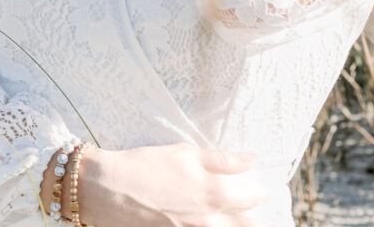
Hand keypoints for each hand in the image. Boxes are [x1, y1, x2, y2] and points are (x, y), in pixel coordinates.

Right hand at [76, 141, 272, 226]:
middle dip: (251, 219)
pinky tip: (211, 221)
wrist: (110, 189)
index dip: (259, 195)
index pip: (249, 199)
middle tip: (254, 212)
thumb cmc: (147, 165)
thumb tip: (251, 160)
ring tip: (240, 219)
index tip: (264, 191)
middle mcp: (206, 219)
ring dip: (234, 223)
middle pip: (242, 225)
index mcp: (211, 192)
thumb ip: (223, 160)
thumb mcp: (186, 154)